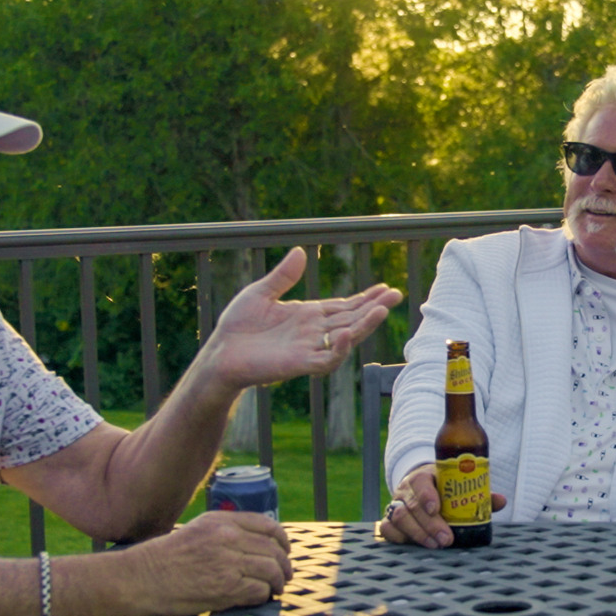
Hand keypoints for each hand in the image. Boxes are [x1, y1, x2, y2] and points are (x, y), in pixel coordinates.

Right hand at [120, 511, 293, 615]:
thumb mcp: (198, 530)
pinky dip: (262, 597)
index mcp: (222, 521)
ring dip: (277, 583)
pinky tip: (256, 599)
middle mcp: (228, 537)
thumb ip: (227, 532)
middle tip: (283, 577)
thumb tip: (260, 545)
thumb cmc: (166, 558)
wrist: (141, 578)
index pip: (268, 526)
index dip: (282, 541)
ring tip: (274, 590)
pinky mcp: (227, 587)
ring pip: (272, 571)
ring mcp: (229, 562)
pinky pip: (260, 591)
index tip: (284, 551)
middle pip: (274, 550)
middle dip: (283, 566)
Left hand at [198, 246, 402, 391]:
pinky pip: (326, 360)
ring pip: (346, 339)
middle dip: (374, 308)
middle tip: (396, 294)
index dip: (365, 298)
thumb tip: (301, 251)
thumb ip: (283, 276)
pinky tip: (347, 332)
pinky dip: (339, 348)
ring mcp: (309, 348)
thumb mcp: (260, 293)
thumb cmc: (237, 326)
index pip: (344, 306)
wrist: (219, 353)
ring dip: (364, 326)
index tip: (385, 288)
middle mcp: (313, 332)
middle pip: (352, 319)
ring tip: (382, 311)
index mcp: (307, 315)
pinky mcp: (299, 364)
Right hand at [378, 465, 508, 548]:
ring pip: (398, 518)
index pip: (420, 483)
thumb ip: (478, 494)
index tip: (436, 509)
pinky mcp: (388, 519)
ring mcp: (395, 504)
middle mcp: (406, 489)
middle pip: (411, 506)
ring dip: (417, 533)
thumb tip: (501, 501)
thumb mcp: (457, 486)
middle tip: (446, 539)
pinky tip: (414, 546)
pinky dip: (399, 538)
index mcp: (423, 477)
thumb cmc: (443, 488)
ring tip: (435, 545)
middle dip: (429, 525)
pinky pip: (387, 529)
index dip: (426, 496)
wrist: (419, 486)